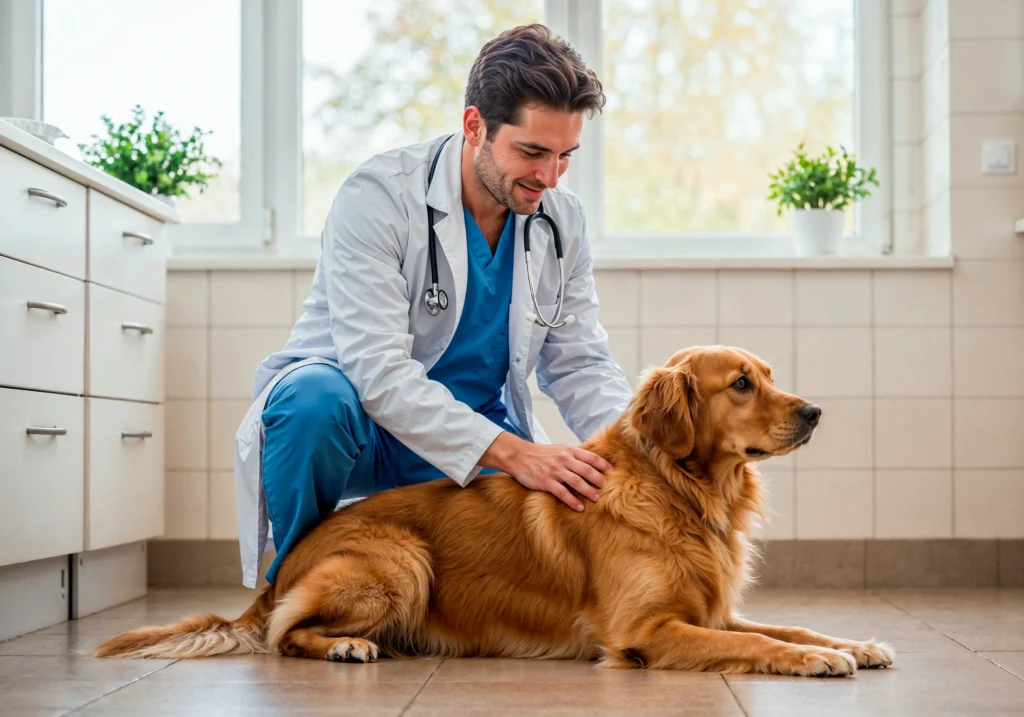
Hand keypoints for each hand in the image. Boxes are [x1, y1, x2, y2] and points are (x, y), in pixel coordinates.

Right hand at [481, 432, 611, 511]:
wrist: (518, 455)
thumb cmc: (540, 454)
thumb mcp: (558, 449)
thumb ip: (573, 455)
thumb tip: (590, 463)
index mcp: (568, 450)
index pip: (590, 457)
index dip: (602, 464)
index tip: (611, 472)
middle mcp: (563, 459)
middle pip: (586, 470)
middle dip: (598, 480)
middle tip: (606, 487)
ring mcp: (554, 471)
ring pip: (577, 482)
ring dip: (589, 491)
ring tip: (597, 498)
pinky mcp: (545, 482)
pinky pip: (562, 493)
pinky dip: (572, 501)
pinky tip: (579, 507)